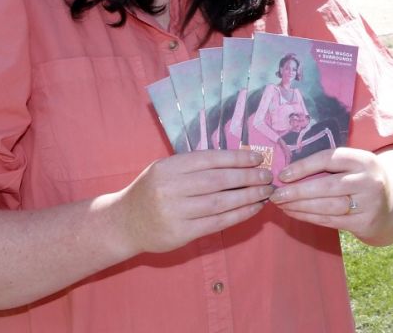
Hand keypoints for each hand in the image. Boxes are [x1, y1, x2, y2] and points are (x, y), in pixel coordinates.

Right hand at [109, 149, 273, 256]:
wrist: (124, 223)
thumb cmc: (151, 191)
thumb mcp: (165, 169)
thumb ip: (194, 165)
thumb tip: (238, 161)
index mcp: (168, 167)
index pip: (209, 159)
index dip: (237, 158)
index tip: (258, 158)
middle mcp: (171, 188)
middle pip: (218, 180)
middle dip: (248, 177)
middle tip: (268, 176)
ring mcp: (175, 212)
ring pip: (221, 202)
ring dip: (248, 196)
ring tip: (265, 192)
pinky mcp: (181, 233)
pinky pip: (217, 222)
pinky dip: (239, 215)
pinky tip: (253, 209)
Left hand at [267, 147, 389, 239]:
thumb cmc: (361, 178)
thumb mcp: (354, 164)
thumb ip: (329, 164)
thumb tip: (288, 171)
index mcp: (363, 159)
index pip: (329, 159)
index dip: (304, 166)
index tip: (282, 174)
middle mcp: (369, 180)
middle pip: (327, 186)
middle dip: (297, 191)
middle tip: (275, 194)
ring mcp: (369, 203)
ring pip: (327, 206)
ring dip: (300, 207)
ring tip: (281, 205)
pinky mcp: (365, 223)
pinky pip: (330, 221)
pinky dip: (309, 217)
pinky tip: (294, 213)